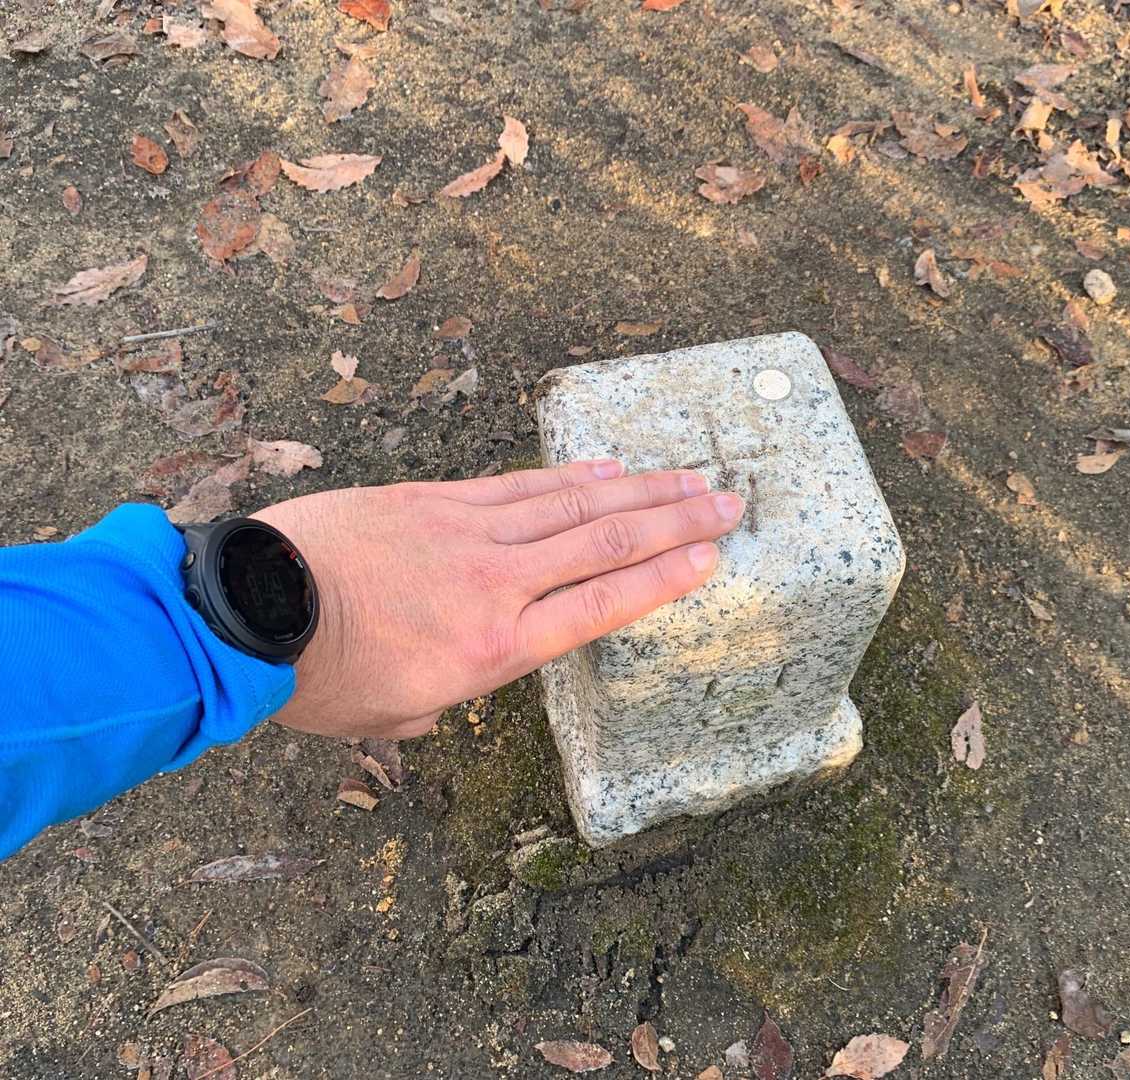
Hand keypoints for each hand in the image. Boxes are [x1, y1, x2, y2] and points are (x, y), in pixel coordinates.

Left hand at [252, 460, 743, 739]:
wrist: (247, 610)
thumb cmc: (316, 680)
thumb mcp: (390, 718)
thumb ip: (438, 706)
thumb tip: (441, 698)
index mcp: (493, 651)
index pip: (600, 607)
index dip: (663, 580)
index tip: (710, 558)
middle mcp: (496, 585)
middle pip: (605, 545)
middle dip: (676, 523)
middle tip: (730, 503)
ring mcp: (468, 533)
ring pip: (572, 505)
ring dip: (639, 490)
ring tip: (689, 476)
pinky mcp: (434, 498)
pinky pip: (518, 485)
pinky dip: (568, 475)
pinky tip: (606, 467)